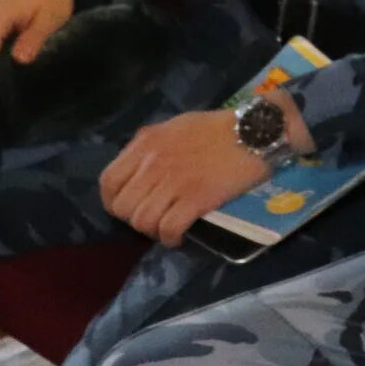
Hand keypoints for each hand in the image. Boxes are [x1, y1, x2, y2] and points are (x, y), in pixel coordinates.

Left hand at [101, 105, 282, 246]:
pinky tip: (180, 237)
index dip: (114, 201)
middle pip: (123, 208)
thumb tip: (138, 168)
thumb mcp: (176, 126)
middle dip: (135, 219)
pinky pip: (168, 229)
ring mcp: (174, 181)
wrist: (256, 131)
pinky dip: (171, 239)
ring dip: (153, 231)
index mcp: (146, 143)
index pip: (108, 181)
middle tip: (155, 217)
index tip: (130, 207)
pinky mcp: (195, 198)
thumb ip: (152, 146)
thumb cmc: (219, 127)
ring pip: (142, 222)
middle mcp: (153, 162)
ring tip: (168, 227)